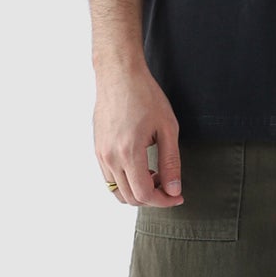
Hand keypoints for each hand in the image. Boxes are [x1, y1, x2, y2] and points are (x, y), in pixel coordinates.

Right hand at [94, 63, 184, 206]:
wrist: (119, 75)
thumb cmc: (145, 96)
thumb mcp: (168, 128)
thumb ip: (171, 163)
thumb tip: (174, 190)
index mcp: (128, 152)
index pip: (144, 194)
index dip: (163, 201)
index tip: (177, 196)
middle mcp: (109, 157)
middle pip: (130, 197)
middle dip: (153, 198)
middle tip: (169, 185)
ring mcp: (100, 154)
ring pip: (117, 191)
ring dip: (138, 191)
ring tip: (155, 174)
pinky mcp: (97, 149)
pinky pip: (109, 178)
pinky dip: (126, 182)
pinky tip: (141, 166)